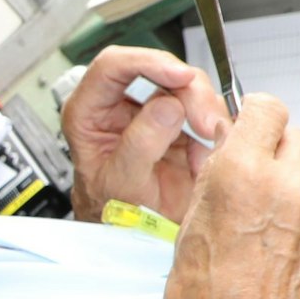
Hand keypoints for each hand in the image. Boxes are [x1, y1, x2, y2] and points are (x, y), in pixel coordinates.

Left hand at [64, 46, 229, 224]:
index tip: (181, 78)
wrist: (134, 235)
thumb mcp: (121, 184)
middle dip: (189, 91)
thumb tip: (168, 106)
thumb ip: (140, 144)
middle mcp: (115, 107)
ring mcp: (146, 112)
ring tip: (205, 150)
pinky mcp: (174, 123)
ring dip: (204, 113)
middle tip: (207, 123)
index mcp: (87, 114)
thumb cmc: (113, 214)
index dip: (148, 63)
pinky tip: (203, 157)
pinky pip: (201, 111)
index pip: (112, 65)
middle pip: (157, 71)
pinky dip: (211, 130)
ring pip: (184, 87)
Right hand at [164, 92, 299, 298]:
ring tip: (261, 221)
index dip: (252, 116)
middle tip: (250, 173)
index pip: (265, 109)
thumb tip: (224, 164)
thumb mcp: (184, 236)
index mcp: (242, 178)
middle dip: (273, 148)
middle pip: (295, 136)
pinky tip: (278, 250)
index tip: (244, 126)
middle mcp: (289, 189)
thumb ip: (211, 188)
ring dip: (289, 184)